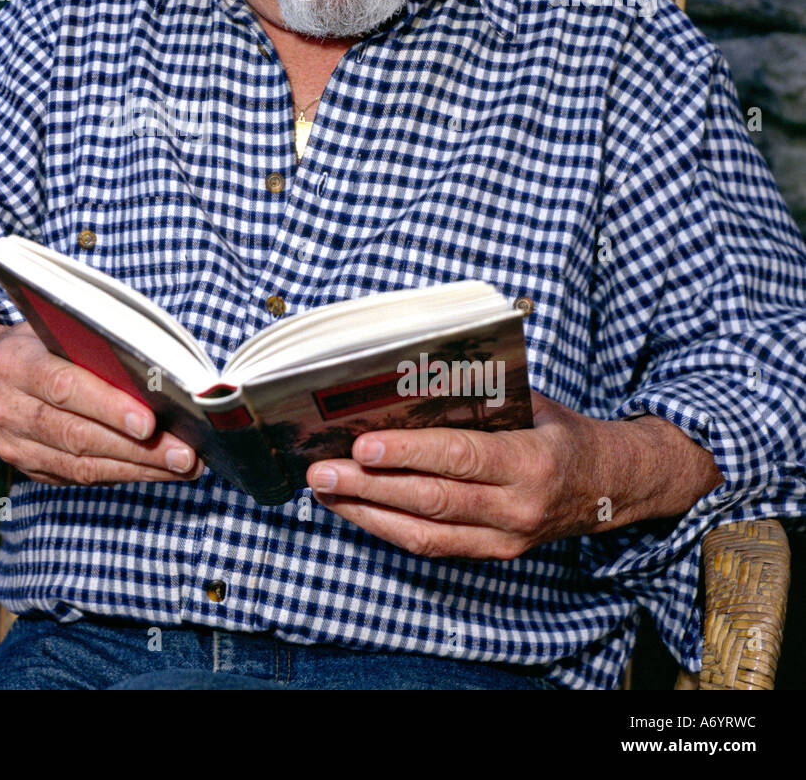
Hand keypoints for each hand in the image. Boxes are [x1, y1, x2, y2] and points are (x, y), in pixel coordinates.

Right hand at [0, 321, 203, 486]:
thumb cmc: (35, 344)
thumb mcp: (53, 330)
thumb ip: (91, 347)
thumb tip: (154, 374)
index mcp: (14, 363)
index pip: (64, 386)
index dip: (108, 406)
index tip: (150, 421)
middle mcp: (7, 407)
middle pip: (77, 434)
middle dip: (136, 449)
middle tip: (184, 454)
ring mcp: (13, 444)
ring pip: (80, 464)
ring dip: (137, 468)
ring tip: (181, 466)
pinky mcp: (26, 467)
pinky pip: (77, 478)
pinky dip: (120, 475)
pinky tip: (154, 471)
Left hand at [304, 391, 716, 559]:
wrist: (610, 486)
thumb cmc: (560, 432)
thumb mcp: (531, 401)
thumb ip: (478, 393)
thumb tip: (410, 377)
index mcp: (530, 461)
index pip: (459, 457)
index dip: (407, 453)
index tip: (362, 444)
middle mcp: (517, 507)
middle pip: (431, 501)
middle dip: (368, 486)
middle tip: (320, 470)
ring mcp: (504, 538)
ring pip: (424, 533)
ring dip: (366, 512)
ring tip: (323, 490)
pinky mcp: (492, 553)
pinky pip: (431, 546)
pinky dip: (387, 527)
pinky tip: (354, 507)